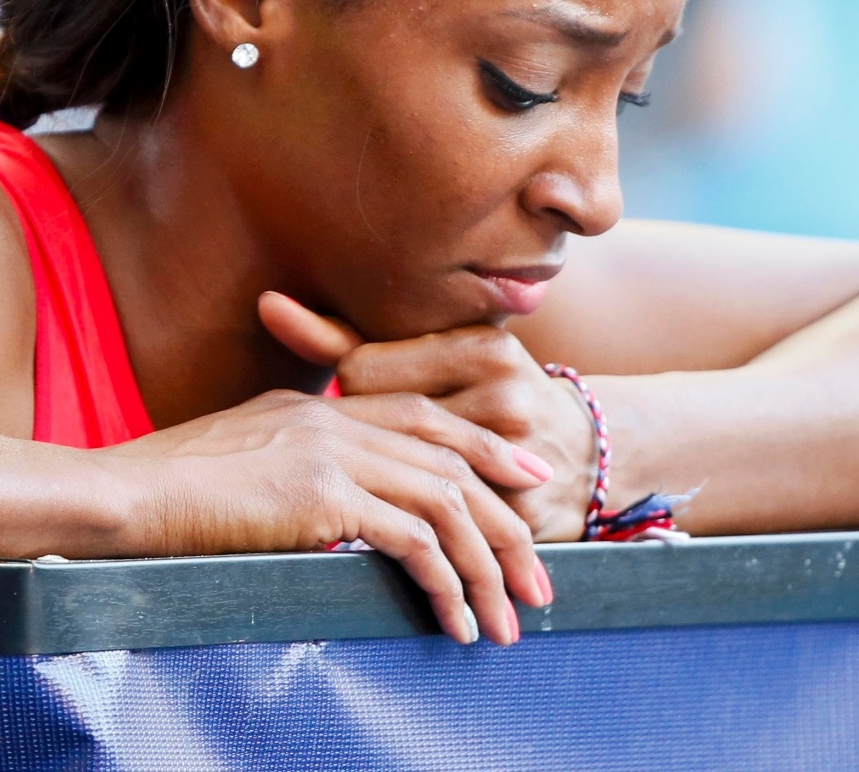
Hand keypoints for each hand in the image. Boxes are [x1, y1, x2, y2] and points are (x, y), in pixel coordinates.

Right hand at [107, 384, 554, 643]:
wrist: (125, 494)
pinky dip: (444, 583)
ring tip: (505, 618)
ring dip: (485, 565)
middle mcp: (333, 420)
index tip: (525, 476)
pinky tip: (454, 621)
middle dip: (504, 518)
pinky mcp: (320, 498)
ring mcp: (329, 454)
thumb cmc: (165, 488)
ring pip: (444, 502)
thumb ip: (289, 459)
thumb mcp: (238, 455)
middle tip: (538, 570)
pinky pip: (410, 540)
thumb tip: (320, 497)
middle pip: (449, 460)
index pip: (421, 415)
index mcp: (316, 405)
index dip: (481, 444)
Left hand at [258, 291, 596, 543]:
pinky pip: (459, 539)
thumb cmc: (484, 392)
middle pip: (388, 434)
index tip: (345, 417)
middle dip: (359, 455)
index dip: (344, 404)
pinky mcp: (533, 513)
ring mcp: (524, 457)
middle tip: (341, 468)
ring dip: (384, 508)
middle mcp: (505, 395)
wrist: (592, 446)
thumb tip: (267, 303)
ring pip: (420, 493)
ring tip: (342, 515)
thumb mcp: (435, 355)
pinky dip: (428, 551)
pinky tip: (403, 554)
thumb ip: (346, 340)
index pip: (367, 374)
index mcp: (480, 347)